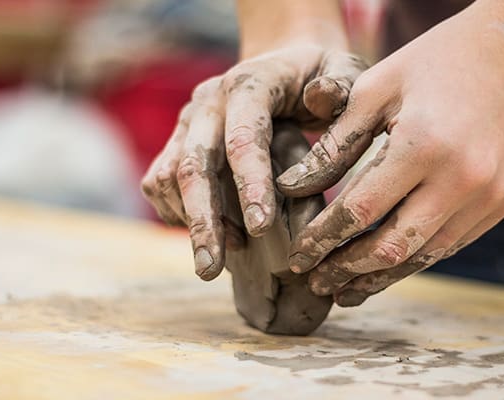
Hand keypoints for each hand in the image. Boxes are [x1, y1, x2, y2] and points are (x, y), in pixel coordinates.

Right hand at [140, 44, 366, 280]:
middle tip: (210, 270)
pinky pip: (160, 182)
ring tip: (220, 259)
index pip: (243, 137)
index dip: (250, 185)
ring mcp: (188, 122)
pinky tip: (211, 236)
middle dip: (203, 221)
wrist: (283, 62)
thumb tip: (319, 99)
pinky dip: (177, 214)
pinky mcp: (177, 141)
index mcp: (249, 84)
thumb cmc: (320, 74)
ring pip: (168, 177)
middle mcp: (208, 102)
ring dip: (190, 221)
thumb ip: (340, 85)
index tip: (261, 230)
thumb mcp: (344, 69)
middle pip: (193, 164)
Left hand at [277, 5, 503, 305]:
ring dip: (380, 277)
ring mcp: (490, 196)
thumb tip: (292, 188)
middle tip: (315, 282)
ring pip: (424, 256)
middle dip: (346, 270)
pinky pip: (451, 244)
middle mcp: (462, 179)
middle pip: (391, 246)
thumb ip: (335, 143)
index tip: (296, 255)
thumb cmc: (440, 60)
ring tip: (346, 290)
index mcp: (423, 144)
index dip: (322, 239)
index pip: (359, 210)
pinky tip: (388, 266)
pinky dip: (415, 258)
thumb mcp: (378, 87)